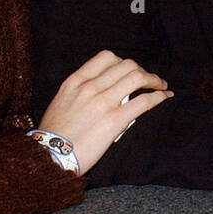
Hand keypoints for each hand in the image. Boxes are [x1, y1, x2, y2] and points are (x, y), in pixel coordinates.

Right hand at [39, 50, 170, 173]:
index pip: (106, 57)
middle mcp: (91, 87)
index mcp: (76, 81)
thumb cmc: (53, 134)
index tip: (129, 70)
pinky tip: (164, 97)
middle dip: (142, 70)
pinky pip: (143, 101)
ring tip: (160, 86)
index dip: (123, 62)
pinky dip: (158, 97)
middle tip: (149, 79)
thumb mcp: (62, 101)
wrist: (49, 156)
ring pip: (137, 78)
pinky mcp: (115, 120)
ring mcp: (104, 102)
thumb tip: (101, 88)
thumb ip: (80, 90)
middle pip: (127, 65)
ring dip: (154, 80)